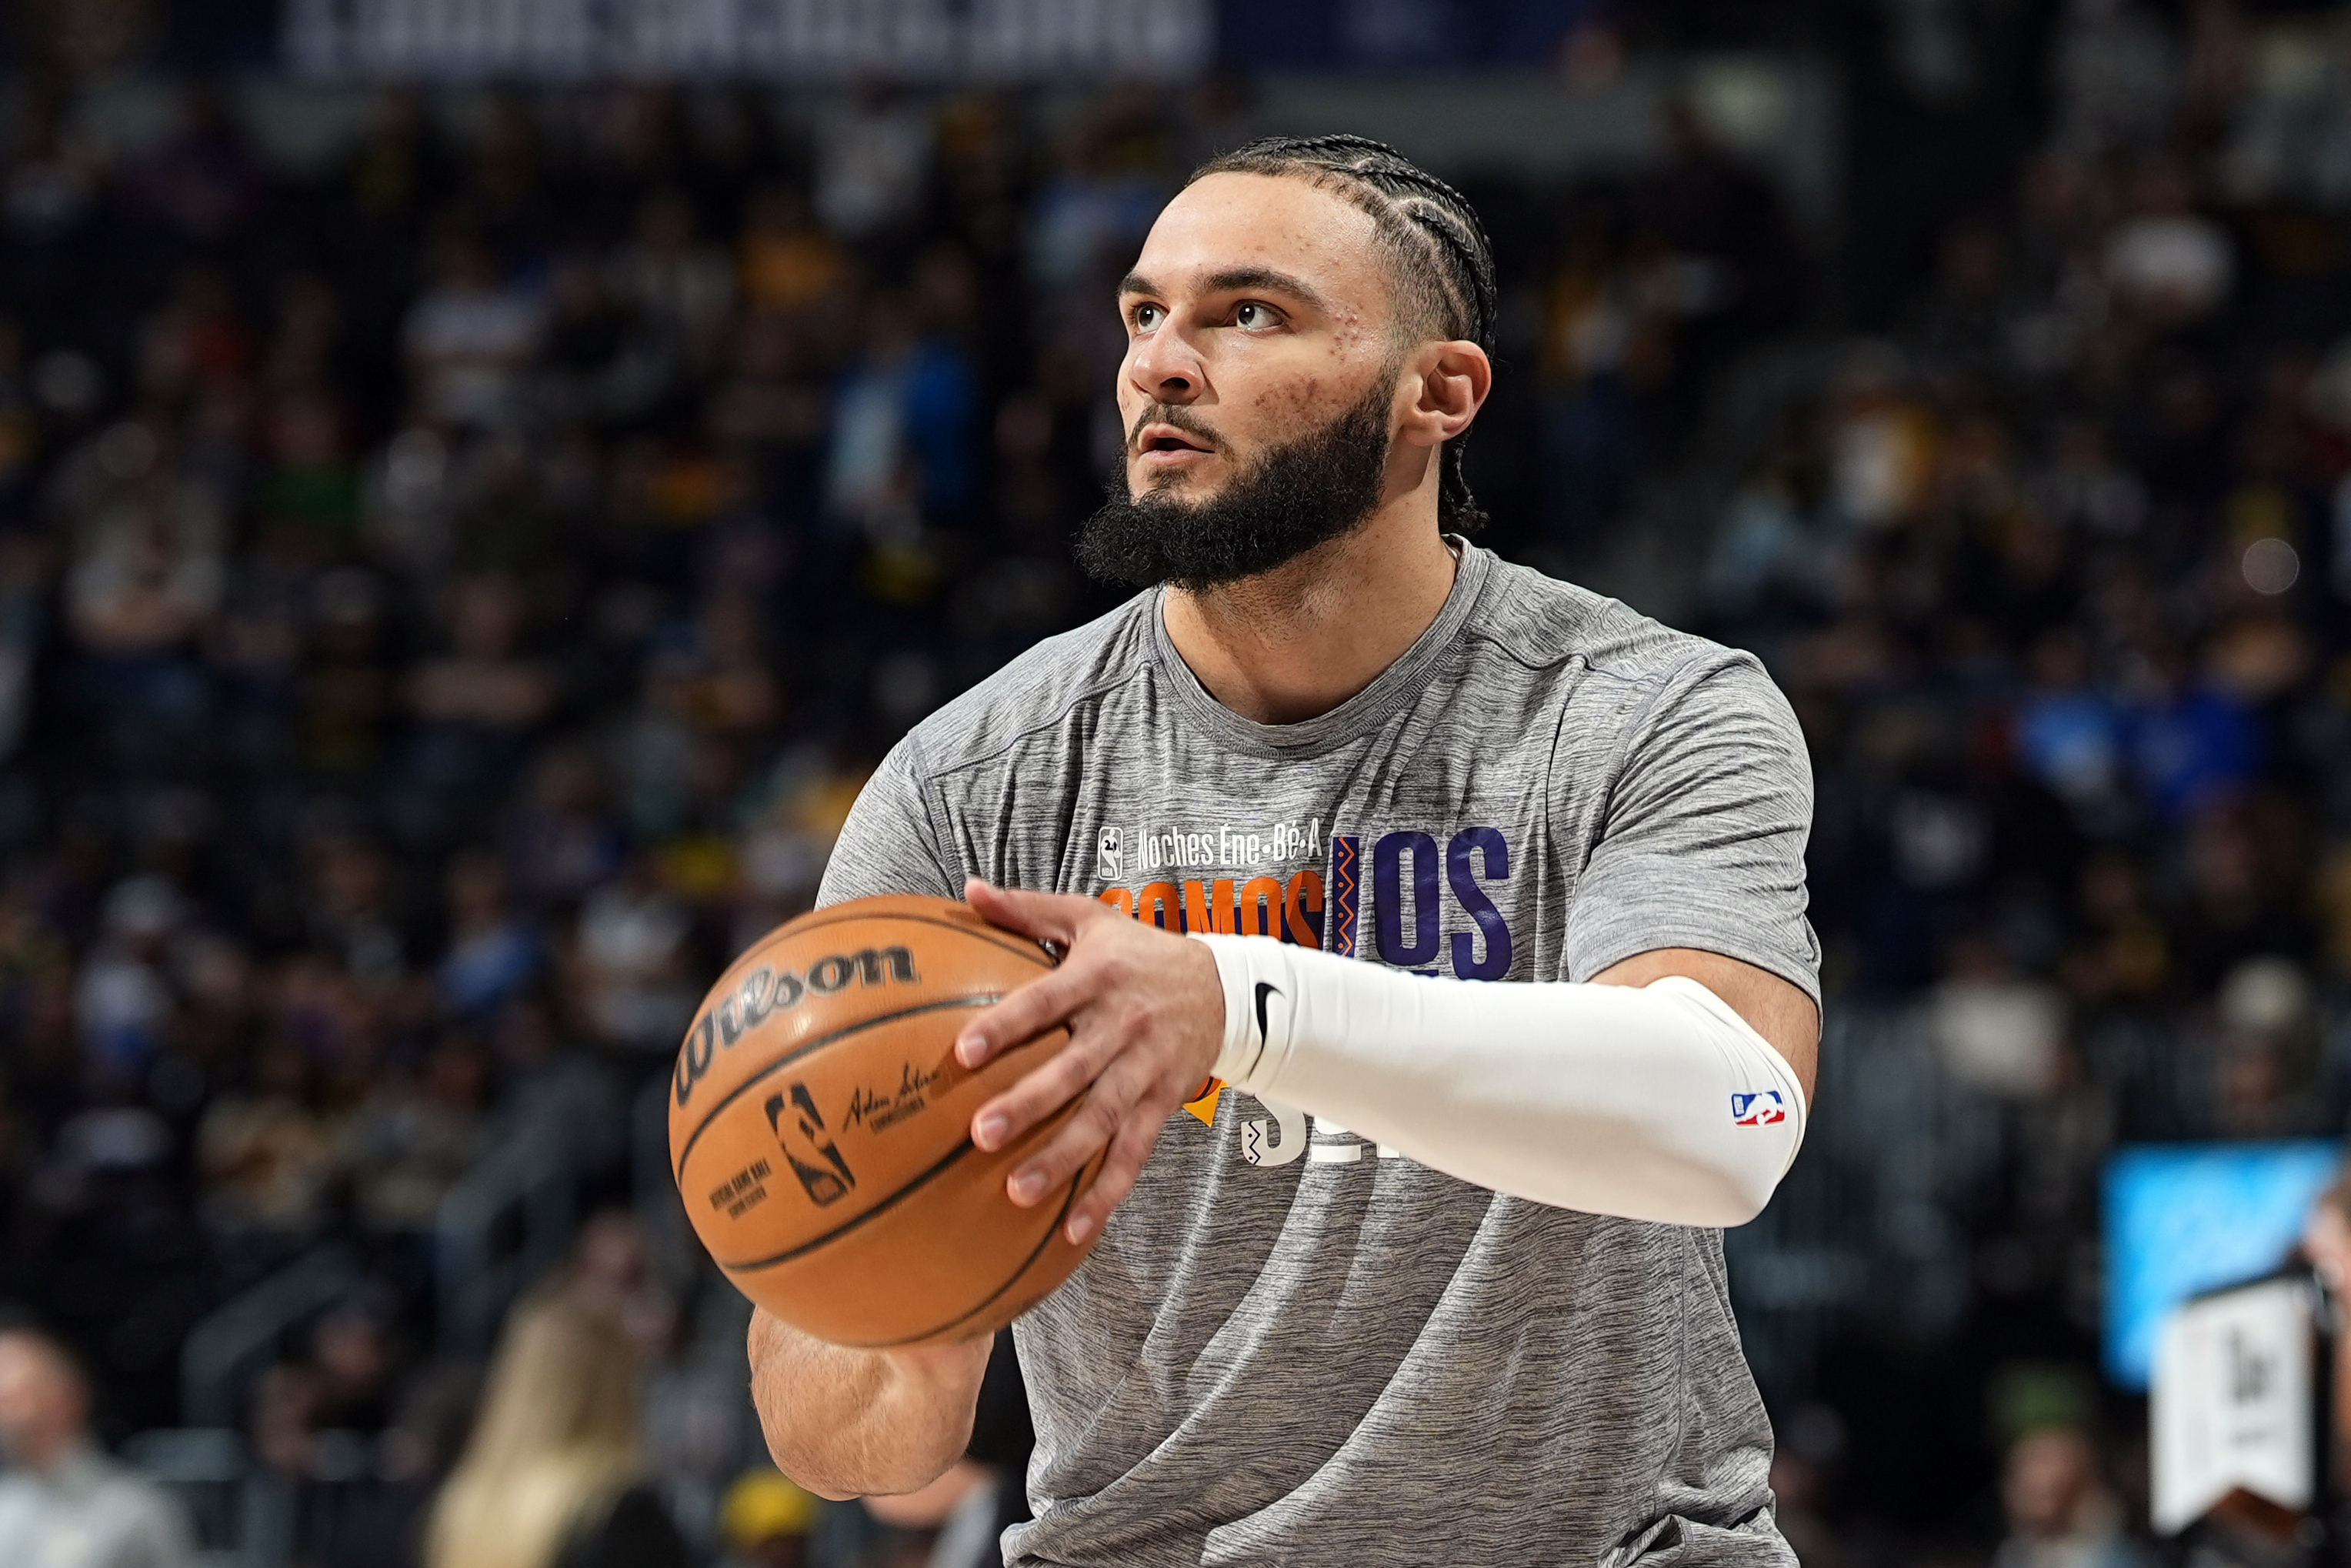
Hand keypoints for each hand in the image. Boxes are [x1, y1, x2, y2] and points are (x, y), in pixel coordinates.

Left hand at [955, 878, 1224, 1244]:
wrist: (1227, 986)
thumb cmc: (1139, 951)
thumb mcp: (1090, 919)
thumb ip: (1027, 910)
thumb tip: (967, 889)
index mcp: (1096, 978)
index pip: (1044, 1002)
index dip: (1006, 1026)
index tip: (964, 1051)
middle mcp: (1121, 1026)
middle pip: (1073, 1070)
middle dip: (1029, 1103)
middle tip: (981, 1133)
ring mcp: (1145, 1070)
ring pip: (1103, 1119)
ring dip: (1062, 1159)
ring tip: (1017, 1192)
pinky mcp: (1162, 1103)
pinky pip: (1135, 1153)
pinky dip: (1108, 1193)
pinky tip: (1074, 1231)